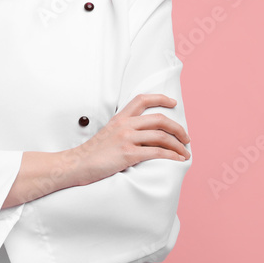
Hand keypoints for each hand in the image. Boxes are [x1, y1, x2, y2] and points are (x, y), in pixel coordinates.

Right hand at [66, 93, 189, 185]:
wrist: (77, 164)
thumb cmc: (92, 153)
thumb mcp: (107, 133)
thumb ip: (123, 129)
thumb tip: (142, 135)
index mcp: (119, 118)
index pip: (142, 100)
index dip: (160, 98)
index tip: (173, 103)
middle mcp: (125, 125)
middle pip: (159, 120)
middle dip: (178, 128)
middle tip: (186, 137)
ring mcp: (126, 139)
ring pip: (161, 136)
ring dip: (178, 145)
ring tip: (185, 152)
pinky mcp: (128, 154)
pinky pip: (156, 152)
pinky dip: (171, 156)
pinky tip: (178, 160)